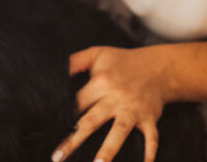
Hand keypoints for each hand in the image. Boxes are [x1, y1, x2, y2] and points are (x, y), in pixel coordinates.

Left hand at [52, 45, 172, 161]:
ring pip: (119, 131)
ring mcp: (133, 109)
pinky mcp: (149, 118)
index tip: (49, 129)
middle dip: (75, 139)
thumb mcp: (97, 54)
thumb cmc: (123, 61)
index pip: (77, 102)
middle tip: (58, 157)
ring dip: (109, 149)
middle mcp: (116, 97)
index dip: (63, 115)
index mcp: (101, 82)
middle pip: (92, 120)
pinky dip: (149, 152)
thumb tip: (55, 70)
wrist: (158, 67)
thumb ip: (75, 61)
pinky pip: (150, 137)